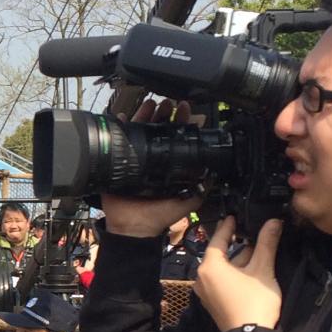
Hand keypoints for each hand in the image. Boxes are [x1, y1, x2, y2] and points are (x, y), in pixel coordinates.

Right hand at [99, 98, 199, 237]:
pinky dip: (118, 126)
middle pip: (157, 128)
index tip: (186, 111)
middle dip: (164, 113)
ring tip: (152, 104)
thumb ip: (202, 187)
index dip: (181, 122)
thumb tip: (216, 173)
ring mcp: (133, 157)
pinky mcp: (116, 161)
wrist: (135, 227)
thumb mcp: (189, 201)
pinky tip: (123, 116)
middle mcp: (151, 157)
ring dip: (145, 114)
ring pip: (139, 129)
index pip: (175, 136)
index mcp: (168, 163)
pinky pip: (116, 140)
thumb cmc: (161, 216)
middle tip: (170, 104)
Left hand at [194, 215, 282, 331]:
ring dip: (238, 261)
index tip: (233, 217)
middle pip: (220, 255)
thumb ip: (266, 244)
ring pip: (223, 269)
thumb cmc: (254, 302)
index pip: (218, 240)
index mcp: (210, 267)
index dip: (228, 227)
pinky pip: (222, 281)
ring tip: (256, 251)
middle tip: (249, 233)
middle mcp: (202, 278)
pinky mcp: (213, 303)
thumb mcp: (263, 269)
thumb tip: (273, 222)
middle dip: (236, 246)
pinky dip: (234, 274)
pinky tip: (250, 272)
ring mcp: (206, 293)